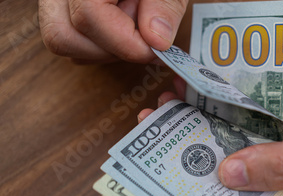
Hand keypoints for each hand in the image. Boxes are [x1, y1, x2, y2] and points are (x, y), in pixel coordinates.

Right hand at [39, 0, 188, 62]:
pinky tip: (123, 22)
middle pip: (63, 35)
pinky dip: (101, 44)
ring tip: (133, 20)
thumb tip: (156, 40)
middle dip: (111, 47)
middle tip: (143, 32)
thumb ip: (164, 3)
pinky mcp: (62, 5)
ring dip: (105, 48)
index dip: (125, 41)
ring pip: (64, 41)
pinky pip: (72, 38)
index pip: (88, 15)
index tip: (156, 47)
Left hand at [138, 92, 282, 195]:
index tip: (163, 188)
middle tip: (154, 140)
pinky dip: (224, 123)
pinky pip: (246, 141)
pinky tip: (198, 105)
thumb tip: (230, 175)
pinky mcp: (280, 152)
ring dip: (201, 139)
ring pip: (232, 163)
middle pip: (227, 193)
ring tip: (167, 113)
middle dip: (190, 167)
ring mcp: (280, 177)